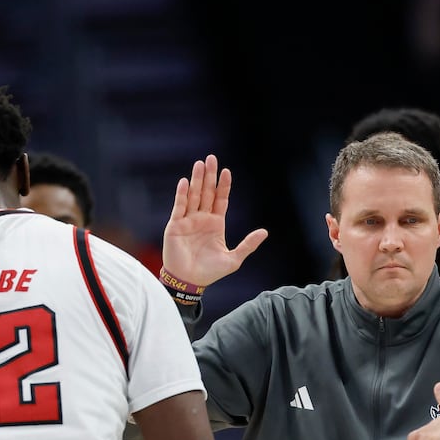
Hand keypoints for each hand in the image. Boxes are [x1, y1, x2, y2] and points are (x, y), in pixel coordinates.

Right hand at [163, 155, 268, 285]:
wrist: (190, 281)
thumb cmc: (211, 272)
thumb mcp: (234, 258)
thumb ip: (248, 244)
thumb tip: (265, 232)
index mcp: (216, 223)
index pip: (220, 199)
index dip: (224, 185)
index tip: (227, 171)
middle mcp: (202, 218)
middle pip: (206, 192)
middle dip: (209, 176)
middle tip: (211, 158)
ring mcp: (188, 220)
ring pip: (193, 195)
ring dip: (196, 180)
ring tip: (199, 164)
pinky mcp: (175, 225)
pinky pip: (179, 207)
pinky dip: (182, 194)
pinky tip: (185, 182)